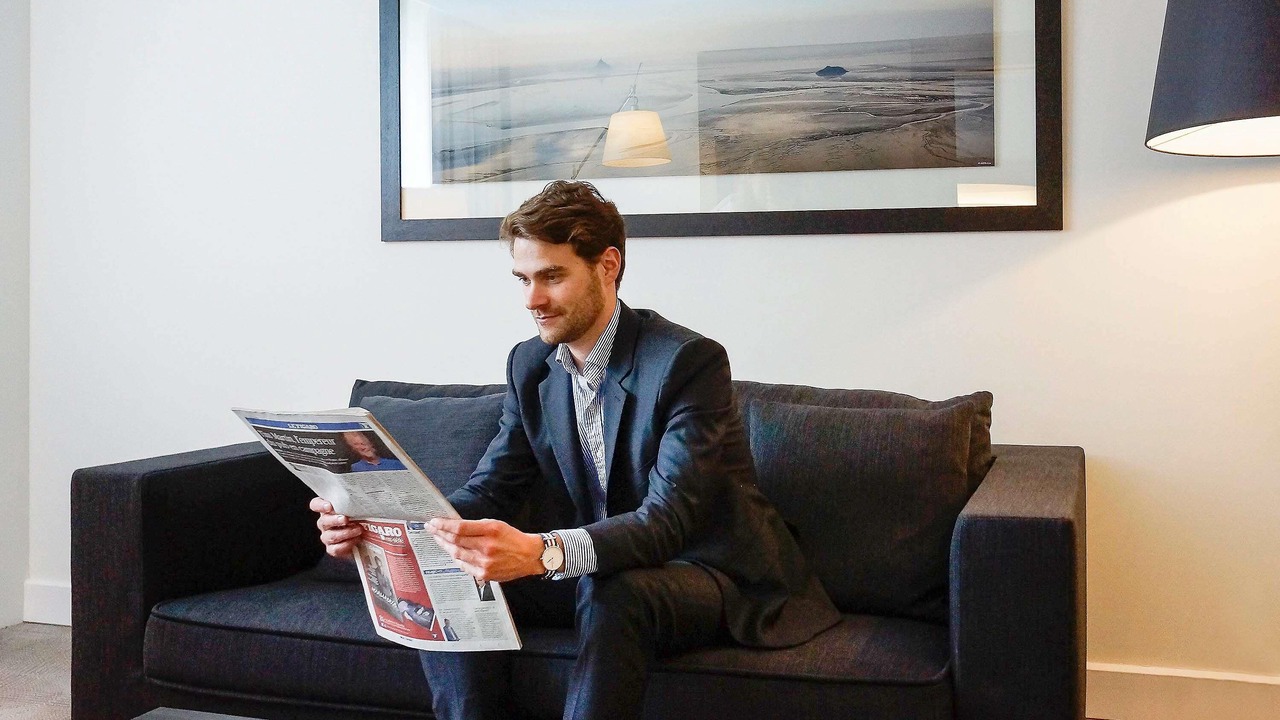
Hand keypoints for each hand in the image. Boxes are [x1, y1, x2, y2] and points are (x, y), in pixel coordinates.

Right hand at [310, 497, 361, 557]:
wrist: (364, 539)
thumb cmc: (359, 519)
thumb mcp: (356, 509)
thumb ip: (353, 505)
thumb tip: (360, 501)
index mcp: (327, 510)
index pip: (316, 504)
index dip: (320, 505)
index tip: (329, 506)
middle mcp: (325, 523)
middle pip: (323, 521)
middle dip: (335, 520)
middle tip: (346, 519)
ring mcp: (327, 536)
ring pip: (330, 536)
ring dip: (345, 533)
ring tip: (358, 529)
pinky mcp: (332, 549)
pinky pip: (335, 548)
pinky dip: (347, 544)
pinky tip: (356, 539)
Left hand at [428, 518, 543, 582]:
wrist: (530, 556)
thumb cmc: (513, 538)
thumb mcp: (497, 524)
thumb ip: (476, 526)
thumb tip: (454, 526)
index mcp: (491, 530)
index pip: (460, 528)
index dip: (444, 525)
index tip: (434, 522)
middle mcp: (487, 547)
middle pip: (455, 541)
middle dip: (440, 534)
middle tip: (431, 529)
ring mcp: (485, 562)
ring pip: (457, 554)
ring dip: (445, 546)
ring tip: (438, 540)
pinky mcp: (484, 574)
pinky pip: (463, 566)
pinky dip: (456, 558)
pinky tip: (452, 553)